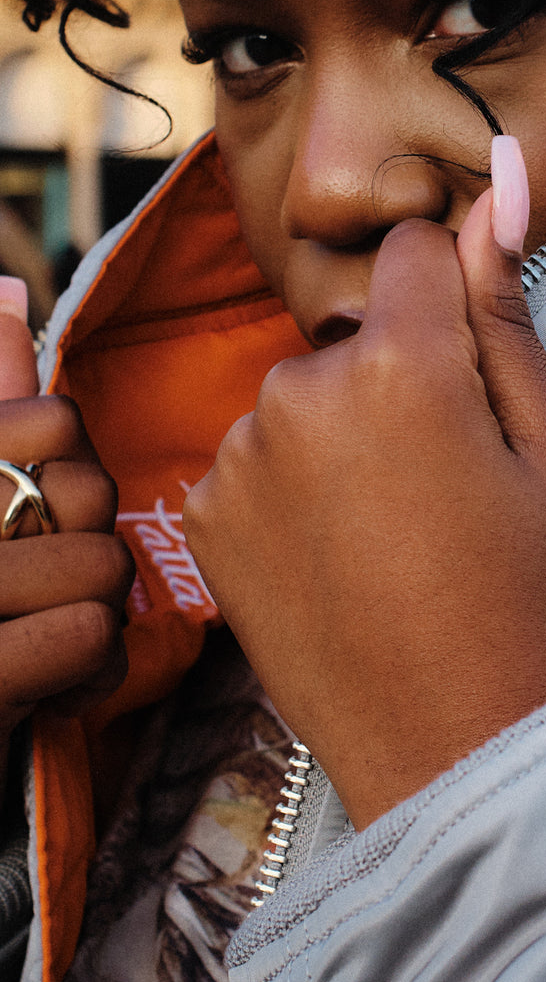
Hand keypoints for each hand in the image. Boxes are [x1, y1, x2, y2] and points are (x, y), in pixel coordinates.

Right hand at [0, 278, 134, 792]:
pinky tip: (49, 691)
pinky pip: (86, 639)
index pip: (58, 420)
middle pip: (90, 491)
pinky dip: (86, 675)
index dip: (74, 474)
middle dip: (90, 550)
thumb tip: (4, 289)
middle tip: (44, 595)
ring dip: (92, 621)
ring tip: (43, 645)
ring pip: (100, 569)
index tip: (41, 523)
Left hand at [184, 139, 545, 828]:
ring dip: (339, 435)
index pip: (416, 250)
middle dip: (397, 378)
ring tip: (391, 529)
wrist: (454, 740)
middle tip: (443, 483)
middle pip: (355, 334)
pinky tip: (336, 553)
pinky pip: (256, 456)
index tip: (472, 387)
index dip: (455, 306)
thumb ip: (506, 303)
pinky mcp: (204, 513)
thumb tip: (502, 172)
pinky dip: (291, 485)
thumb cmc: (530, 592)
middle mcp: (298, 394)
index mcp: (401, 366)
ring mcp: (240, 456)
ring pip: (303, 398)